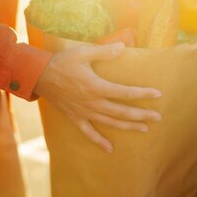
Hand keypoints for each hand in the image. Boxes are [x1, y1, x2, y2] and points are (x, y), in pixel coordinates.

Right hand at [33, 42, 161, 152]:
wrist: (38, 76)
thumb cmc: (62, 62)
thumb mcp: (83, 52)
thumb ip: (103, 51)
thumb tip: (122, 47)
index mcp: (95, 86)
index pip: (124, 93)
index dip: (142, 94)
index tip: (157, 95)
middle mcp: (92, 102)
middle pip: (121, 111)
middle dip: (141, 114)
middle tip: (158, 117)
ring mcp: (83, 112)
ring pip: (110, 122)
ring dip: (128, 127)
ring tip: (144, 129)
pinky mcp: (75, 117)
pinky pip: (88, 132)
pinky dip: (99, 141)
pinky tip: (110, 149)